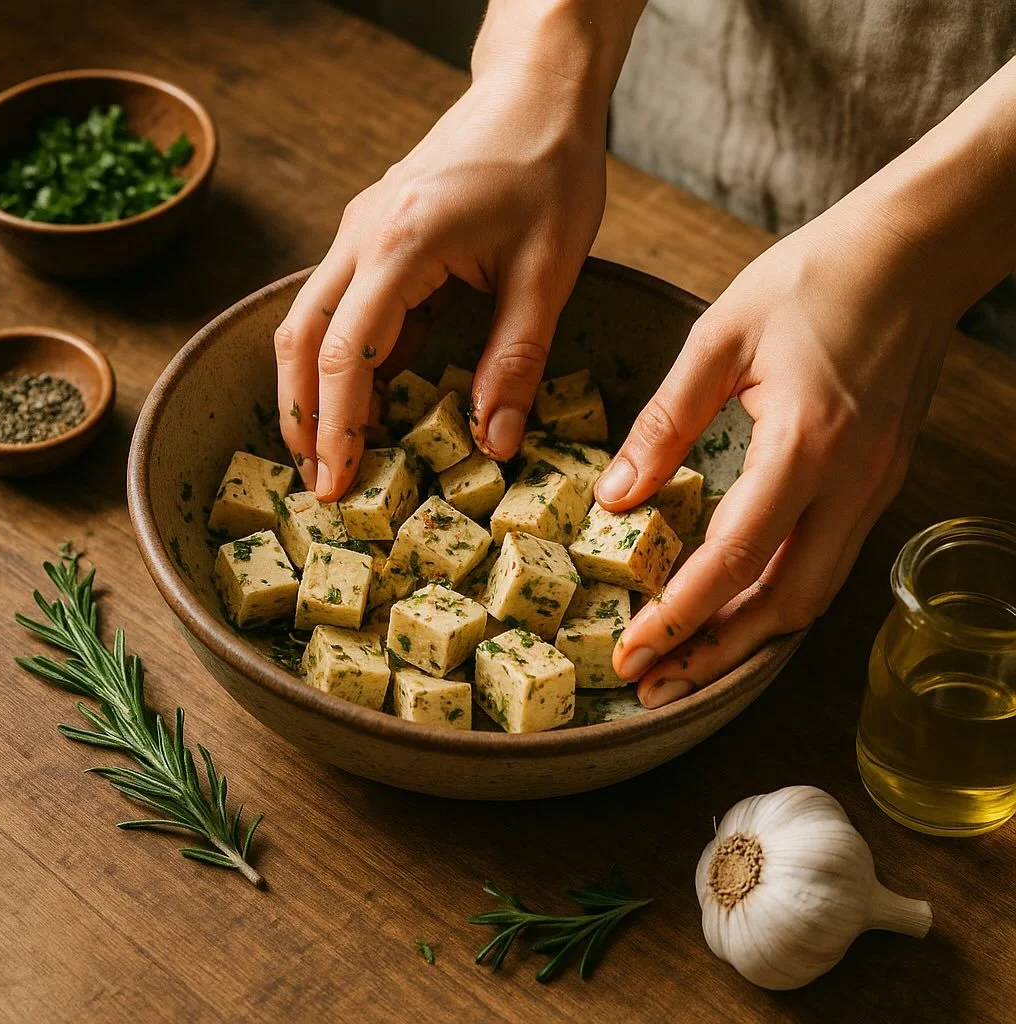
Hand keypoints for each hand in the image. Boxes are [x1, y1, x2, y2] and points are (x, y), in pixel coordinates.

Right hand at [274, 66, 606, 497]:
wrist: (537, 88)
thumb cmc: (549, 167)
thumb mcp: (546, 274)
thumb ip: (515, 362)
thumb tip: (496, 442)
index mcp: (399, 245)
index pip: (344, 356)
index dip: (336, 429)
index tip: (338, 484)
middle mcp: (361, 236)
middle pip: (299, 340)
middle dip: (302, 418)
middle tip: (319, 481)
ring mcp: (360, 230)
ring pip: (307, 321)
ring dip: (312, 390)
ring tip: (332, 451)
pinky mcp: (374, 233)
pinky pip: (342, 304)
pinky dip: (344, 357)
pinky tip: (371, 397)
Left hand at [598, 200, 953, 705]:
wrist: (915, 251)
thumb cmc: (814, 278)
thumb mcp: (718, 337)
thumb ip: (664, 423)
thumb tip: (616, 495)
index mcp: (805, 444)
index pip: (736, 558)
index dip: (681, 615)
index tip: (633, 652)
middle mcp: (850, 483)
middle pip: (784, 605)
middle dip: (717, 654)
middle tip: (655, 683)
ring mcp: (874, 489)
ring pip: (812, 595)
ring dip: (749, 638)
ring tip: (689, 662)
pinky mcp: (878, 483)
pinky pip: (826, 564)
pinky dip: (778, 599)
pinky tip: (737, 605)